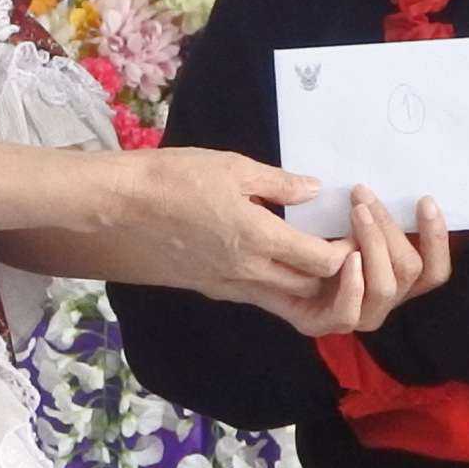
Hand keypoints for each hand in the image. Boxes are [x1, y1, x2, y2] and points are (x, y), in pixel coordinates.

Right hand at [105, 144, 349, 321]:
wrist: (117, 208)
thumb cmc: (173, 178)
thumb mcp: (231, 167)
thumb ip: (278, 182)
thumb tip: (313, 190)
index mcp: (259, 239)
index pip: (323, 261)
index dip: (346, 252)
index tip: (351, 232)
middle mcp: (248, 272)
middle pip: (310, 289)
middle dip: (332, 274)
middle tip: (339, 246)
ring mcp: (227, 286)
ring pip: (283, 300)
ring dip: (304, 286)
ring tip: (310, 256)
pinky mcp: (209, 288)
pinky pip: (256, 295)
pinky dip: (276, 285)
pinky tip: (273, 258)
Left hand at [291, 193, 452, 341]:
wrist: (253, 254)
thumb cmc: (301, 232)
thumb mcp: (341, 216)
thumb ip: (370, 211)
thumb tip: (393, 182)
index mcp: (392, 277)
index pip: (433, 270)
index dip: (437, 238)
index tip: (424, 200)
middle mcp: (379, 300)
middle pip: (411, 271)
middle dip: (392, 229)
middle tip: (364, 197)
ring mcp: (354, 316)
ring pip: (385, 289)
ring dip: (375, 246)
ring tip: (357, 213)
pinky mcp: (321, 324)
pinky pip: (348, 314)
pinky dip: (353, 284)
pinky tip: (347, 257)